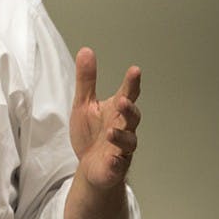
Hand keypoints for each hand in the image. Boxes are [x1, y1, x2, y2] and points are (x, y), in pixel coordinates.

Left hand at [69, 47, 141, 189]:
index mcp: (116, 111)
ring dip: (120, 137)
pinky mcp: (115, 167)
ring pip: (128, 142)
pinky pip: (119, 166)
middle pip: (132, 117)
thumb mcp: (84, 103)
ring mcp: (121, 148)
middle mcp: (123, 128)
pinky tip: (112, 159)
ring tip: (109, 132)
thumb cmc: (91, 133)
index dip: (132, 83)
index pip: (127, 94)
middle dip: (129, 109)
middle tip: (123, 101)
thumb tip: (86, 51)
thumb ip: (87, 80)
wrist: (90, 166)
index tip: (135, 71)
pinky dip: (117, 163)